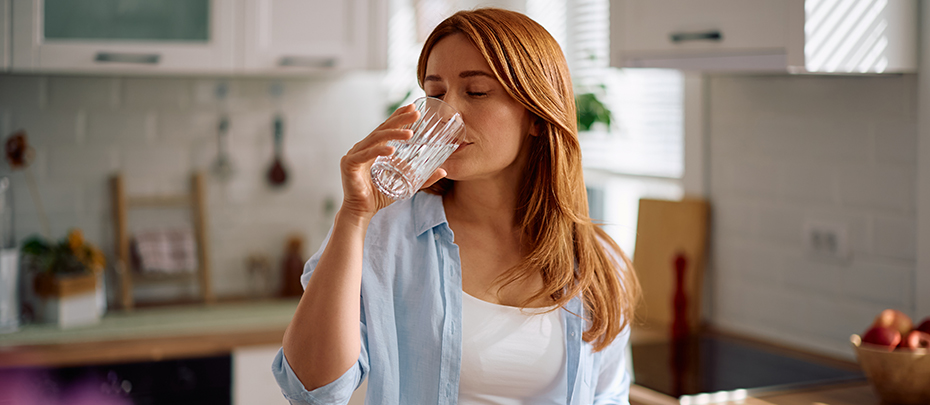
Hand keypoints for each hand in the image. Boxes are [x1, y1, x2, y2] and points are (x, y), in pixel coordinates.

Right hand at [339, 104, 446, 221]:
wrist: (362, 212)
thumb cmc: (379, 196)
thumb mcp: (405, 184)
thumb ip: (423, 178)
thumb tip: (444, 170)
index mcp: (372, 148)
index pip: (386, 128)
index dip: (398, 116)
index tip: (412, 106)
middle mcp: (362, 147)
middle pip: (382, 129)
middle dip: (399, 120)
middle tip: (415, 113)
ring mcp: (354, 154)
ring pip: (376, 139)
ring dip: (393, 134)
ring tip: (410, 134)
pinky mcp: (349, 165)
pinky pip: (365, 155)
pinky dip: (378, 151)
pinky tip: (391, 150)